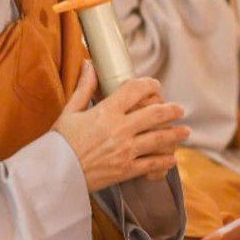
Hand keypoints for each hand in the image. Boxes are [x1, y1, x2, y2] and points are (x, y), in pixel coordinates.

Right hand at [53, 63, 189, 190]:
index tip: (155, 86)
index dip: (149, 85)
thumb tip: (89, 65)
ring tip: (185, 131)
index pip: (135, 90)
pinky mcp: (126, 170)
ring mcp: (125, 150)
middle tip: (180, 109)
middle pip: (155, 114)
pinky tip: (172, 158)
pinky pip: (152, 163)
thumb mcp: (70, 112)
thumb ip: (83, 88)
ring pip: (159, 138)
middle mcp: (120, 129)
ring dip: (175, 134)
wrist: (54, 174)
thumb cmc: (59, 142)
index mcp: (106, 112)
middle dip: (171, 110)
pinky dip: (164, 161)